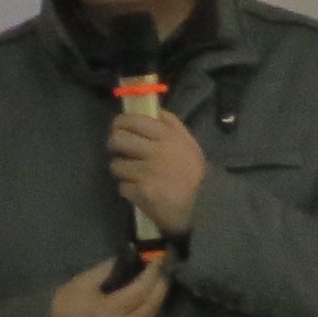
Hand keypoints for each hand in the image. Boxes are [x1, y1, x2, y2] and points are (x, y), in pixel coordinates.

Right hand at [49, 251, 169, 316]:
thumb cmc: (61, 308)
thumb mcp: (81, 283)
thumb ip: (108, 269)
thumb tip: (130, 257)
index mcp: (110, 311)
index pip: (141, 288)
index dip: (152, 272)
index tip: (158, 258)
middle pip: (153, 304)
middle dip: (160, 284)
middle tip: (161, 268)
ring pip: (152, 315)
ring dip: (156, 297)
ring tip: (157, 281)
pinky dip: (148, 309)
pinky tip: (147, 298)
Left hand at [108, 103, 208, 236]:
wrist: (203, 206)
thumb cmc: (192, 173)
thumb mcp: (188, 143)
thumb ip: (171, 125)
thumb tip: (154, 110)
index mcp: (169, 136)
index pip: (134, 120)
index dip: (121, 122)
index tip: (118, 128)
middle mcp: (157, 151)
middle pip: (118, 139)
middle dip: (115, 146)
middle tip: (120, 151)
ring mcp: (149, 171)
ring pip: (117, 165)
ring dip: (123, 172)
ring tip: (136, 176)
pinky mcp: (142, 191)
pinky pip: (122, 187)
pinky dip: (129, 190)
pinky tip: (142, 191)